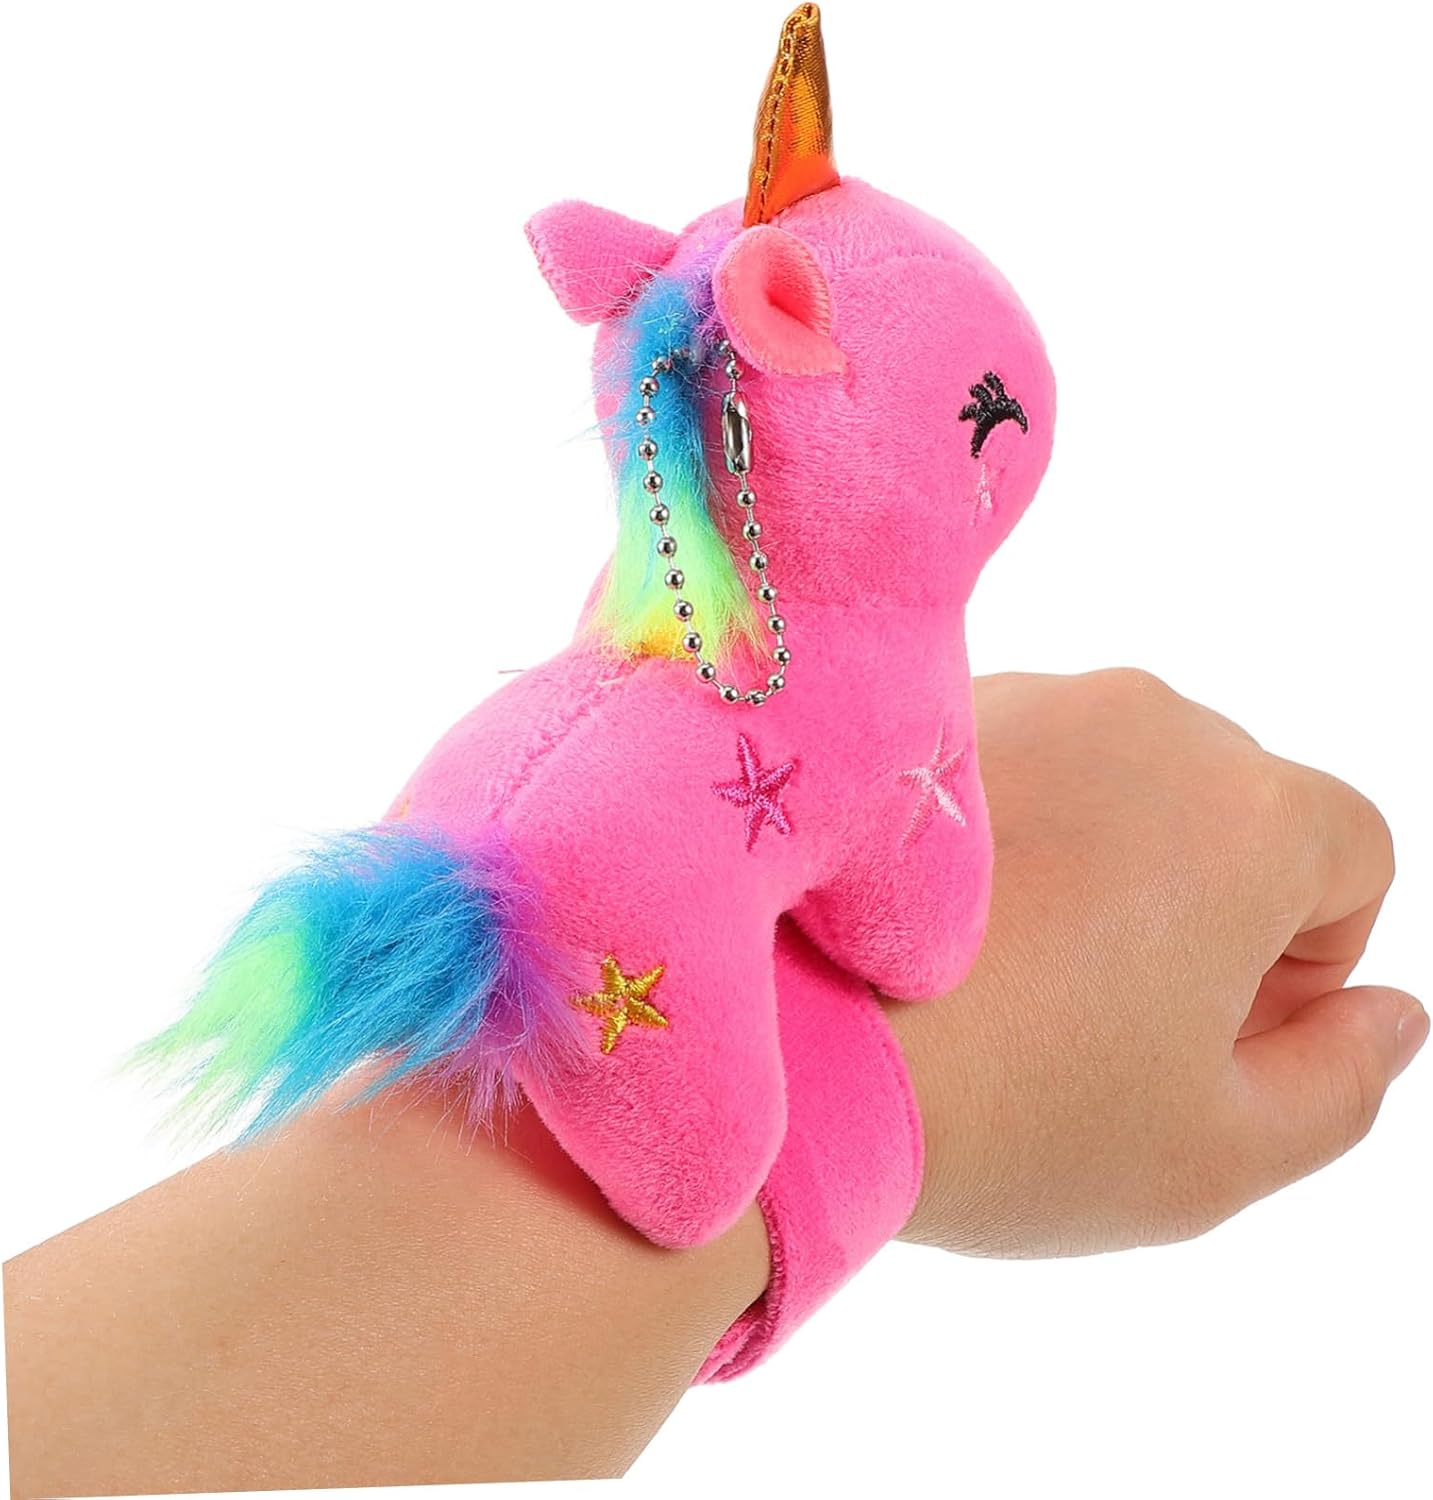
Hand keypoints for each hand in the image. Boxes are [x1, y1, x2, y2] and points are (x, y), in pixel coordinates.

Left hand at [884, 669, 1424, 1257]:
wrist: (792, 1058)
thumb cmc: (1015, 1116)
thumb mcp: (1221, 1152)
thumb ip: (1345, 1078)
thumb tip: (1387, 1012)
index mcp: (1248, 811)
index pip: (1353, 854)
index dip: (1306, 960)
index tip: (1214, 1030)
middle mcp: (1143, 721)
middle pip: (1234, 810)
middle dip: (1209, 908)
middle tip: (1109, 1019)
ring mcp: (1025, 704)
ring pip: (1121, 787)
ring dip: (1107, 868)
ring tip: (1016, 977)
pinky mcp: (926, 720)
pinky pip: (1021, 772)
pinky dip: (1014, 838)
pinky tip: (948, 931)